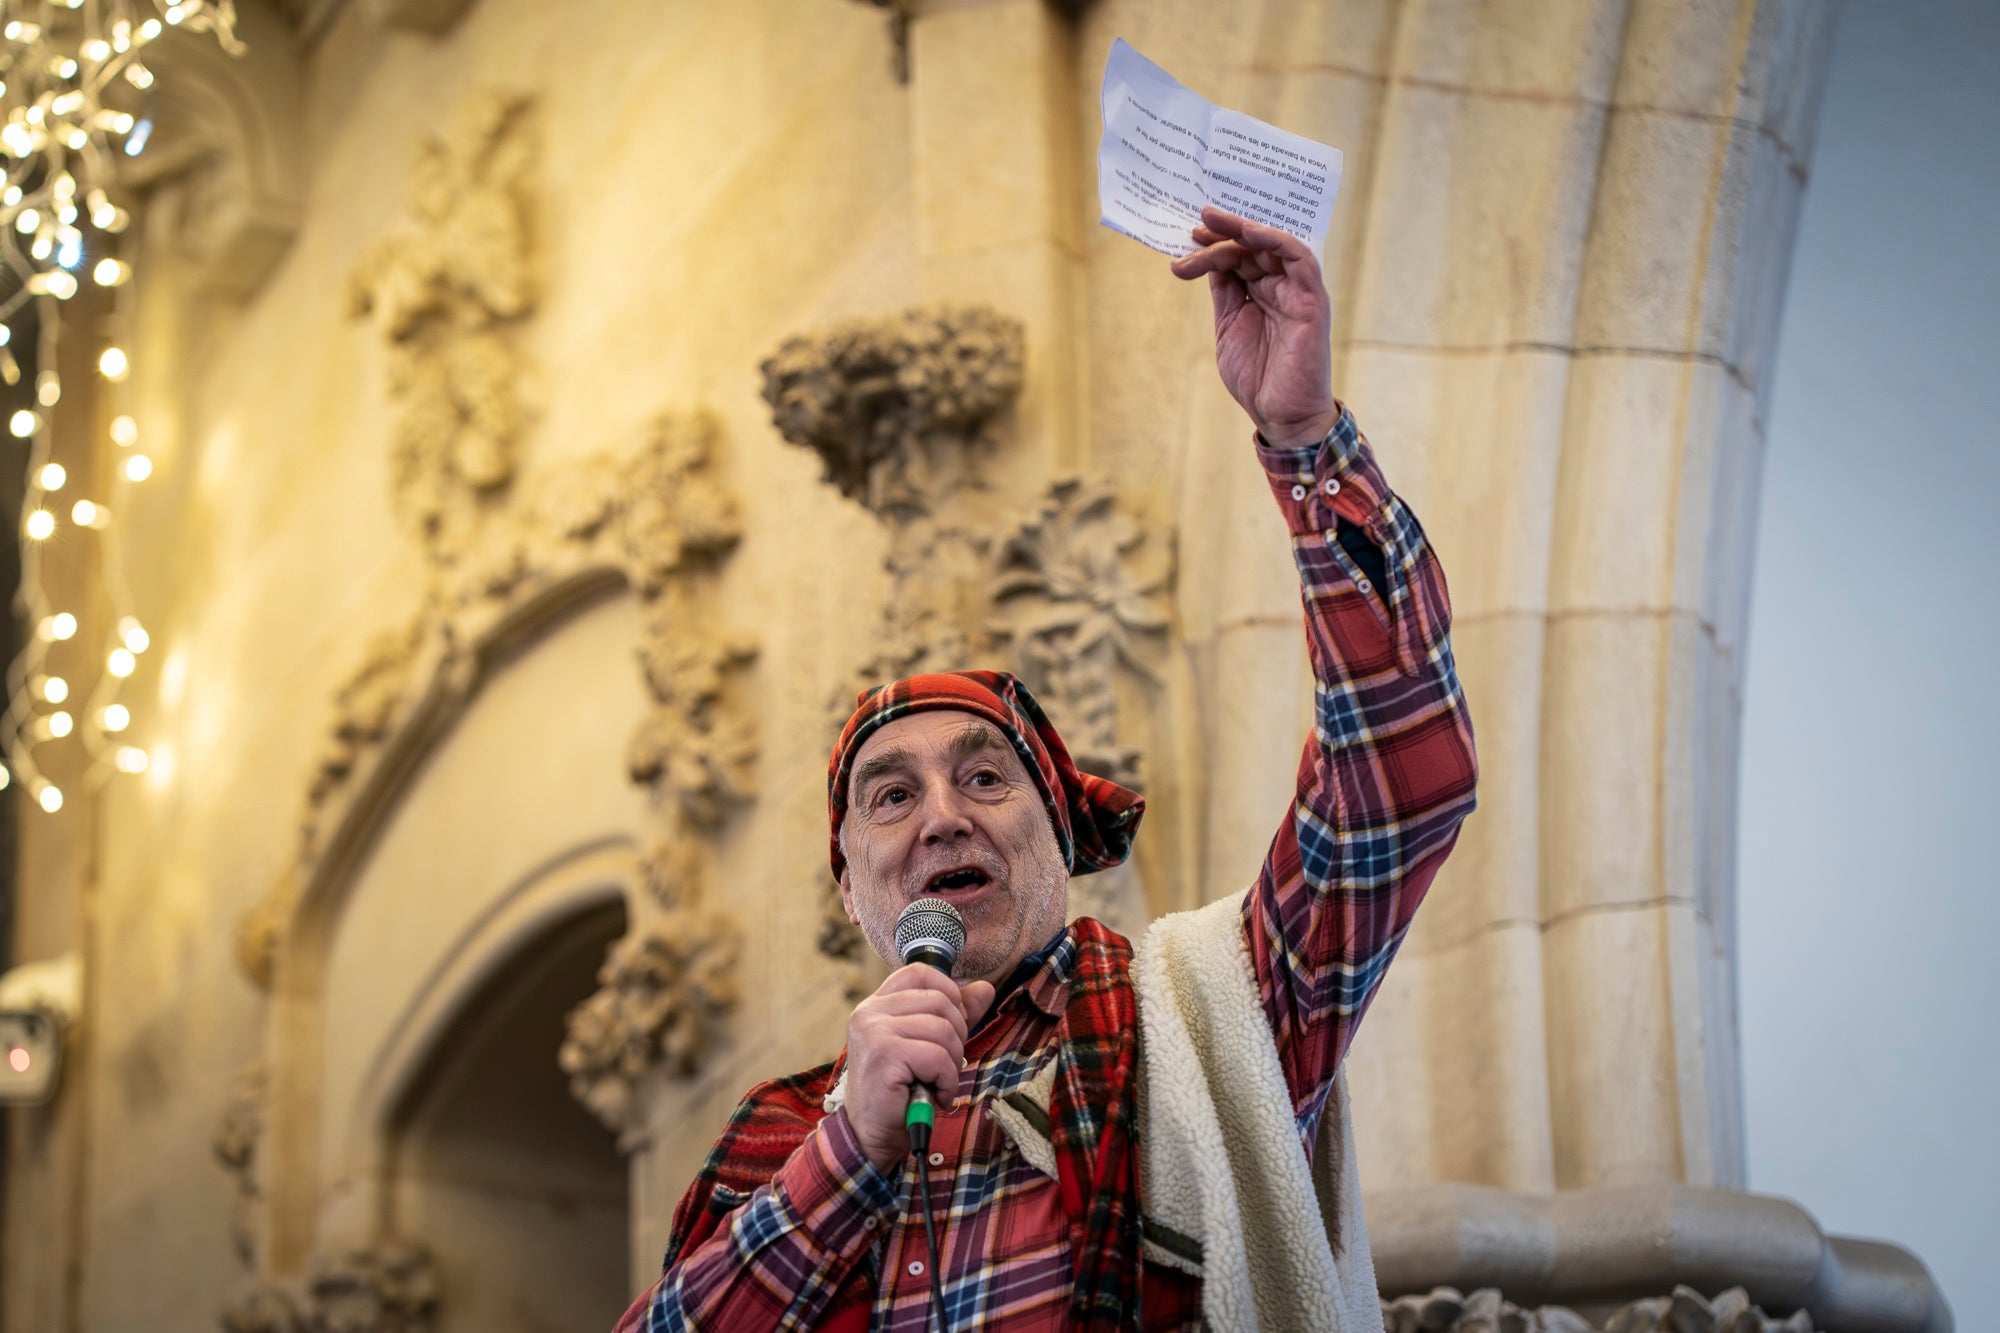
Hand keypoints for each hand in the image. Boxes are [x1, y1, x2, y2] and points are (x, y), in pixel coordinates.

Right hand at [841, 964, 997, 1170]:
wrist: (871, 1135)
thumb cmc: (899, 1091)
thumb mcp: (927, 1046)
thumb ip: (954, 1015)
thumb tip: (985, 988)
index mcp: (876, 1004)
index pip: (920, 971)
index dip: (949, 992)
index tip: (952, 1024)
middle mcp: (869, 1012)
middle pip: (940, 1001)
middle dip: (957, 1036)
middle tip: (944, 1065)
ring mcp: (874, 1032)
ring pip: (943, 1029)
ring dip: (952, 1063)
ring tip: (939, 1082)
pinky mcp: (884, 1055)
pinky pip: (938, 1057)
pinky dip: (947, 1080)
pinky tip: (936, 1095)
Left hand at [1170, 206, 1338, 447]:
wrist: (1282, 415)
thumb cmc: (1258, 378)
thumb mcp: (1229, 327)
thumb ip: (1224, 293)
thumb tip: (1206, 259)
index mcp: (1261, 293)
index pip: (1239, 256)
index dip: (1214, 243)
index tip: (1189, 235)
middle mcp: (1280, 287)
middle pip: (1251, 247)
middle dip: (1222, 232)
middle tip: (1196, 224)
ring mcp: (1297, 291)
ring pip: (1272, 245)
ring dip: (1242, 229)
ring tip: (1212, 221)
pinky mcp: (1312, 300)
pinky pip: (1300, 259)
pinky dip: (1275, 240)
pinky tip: (1248, 232)